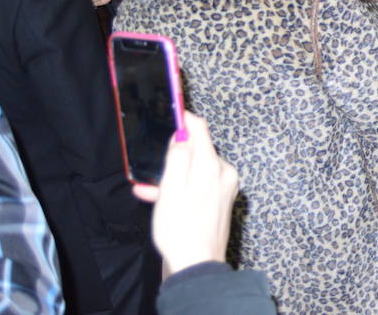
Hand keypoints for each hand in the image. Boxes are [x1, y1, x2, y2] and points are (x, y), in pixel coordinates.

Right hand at [133, 113, 238, 278]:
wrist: (197, 265)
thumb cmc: (180, 229)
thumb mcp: (170, 188)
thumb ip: (177, 157)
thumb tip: (182, 135)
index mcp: (211, 166)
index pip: (200, 129)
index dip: (184, 119)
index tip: (173, 111)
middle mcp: (224, 173)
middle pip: (198, 150)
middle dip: (174, 156)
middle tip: (153, 169)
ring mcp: (225, 187)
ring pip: (196, 170)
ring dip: (174, 176)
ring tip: (152, 192)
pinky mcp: (222, 200)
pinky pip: (200, 184)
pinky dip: (183, 188)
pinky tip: (164, 201)